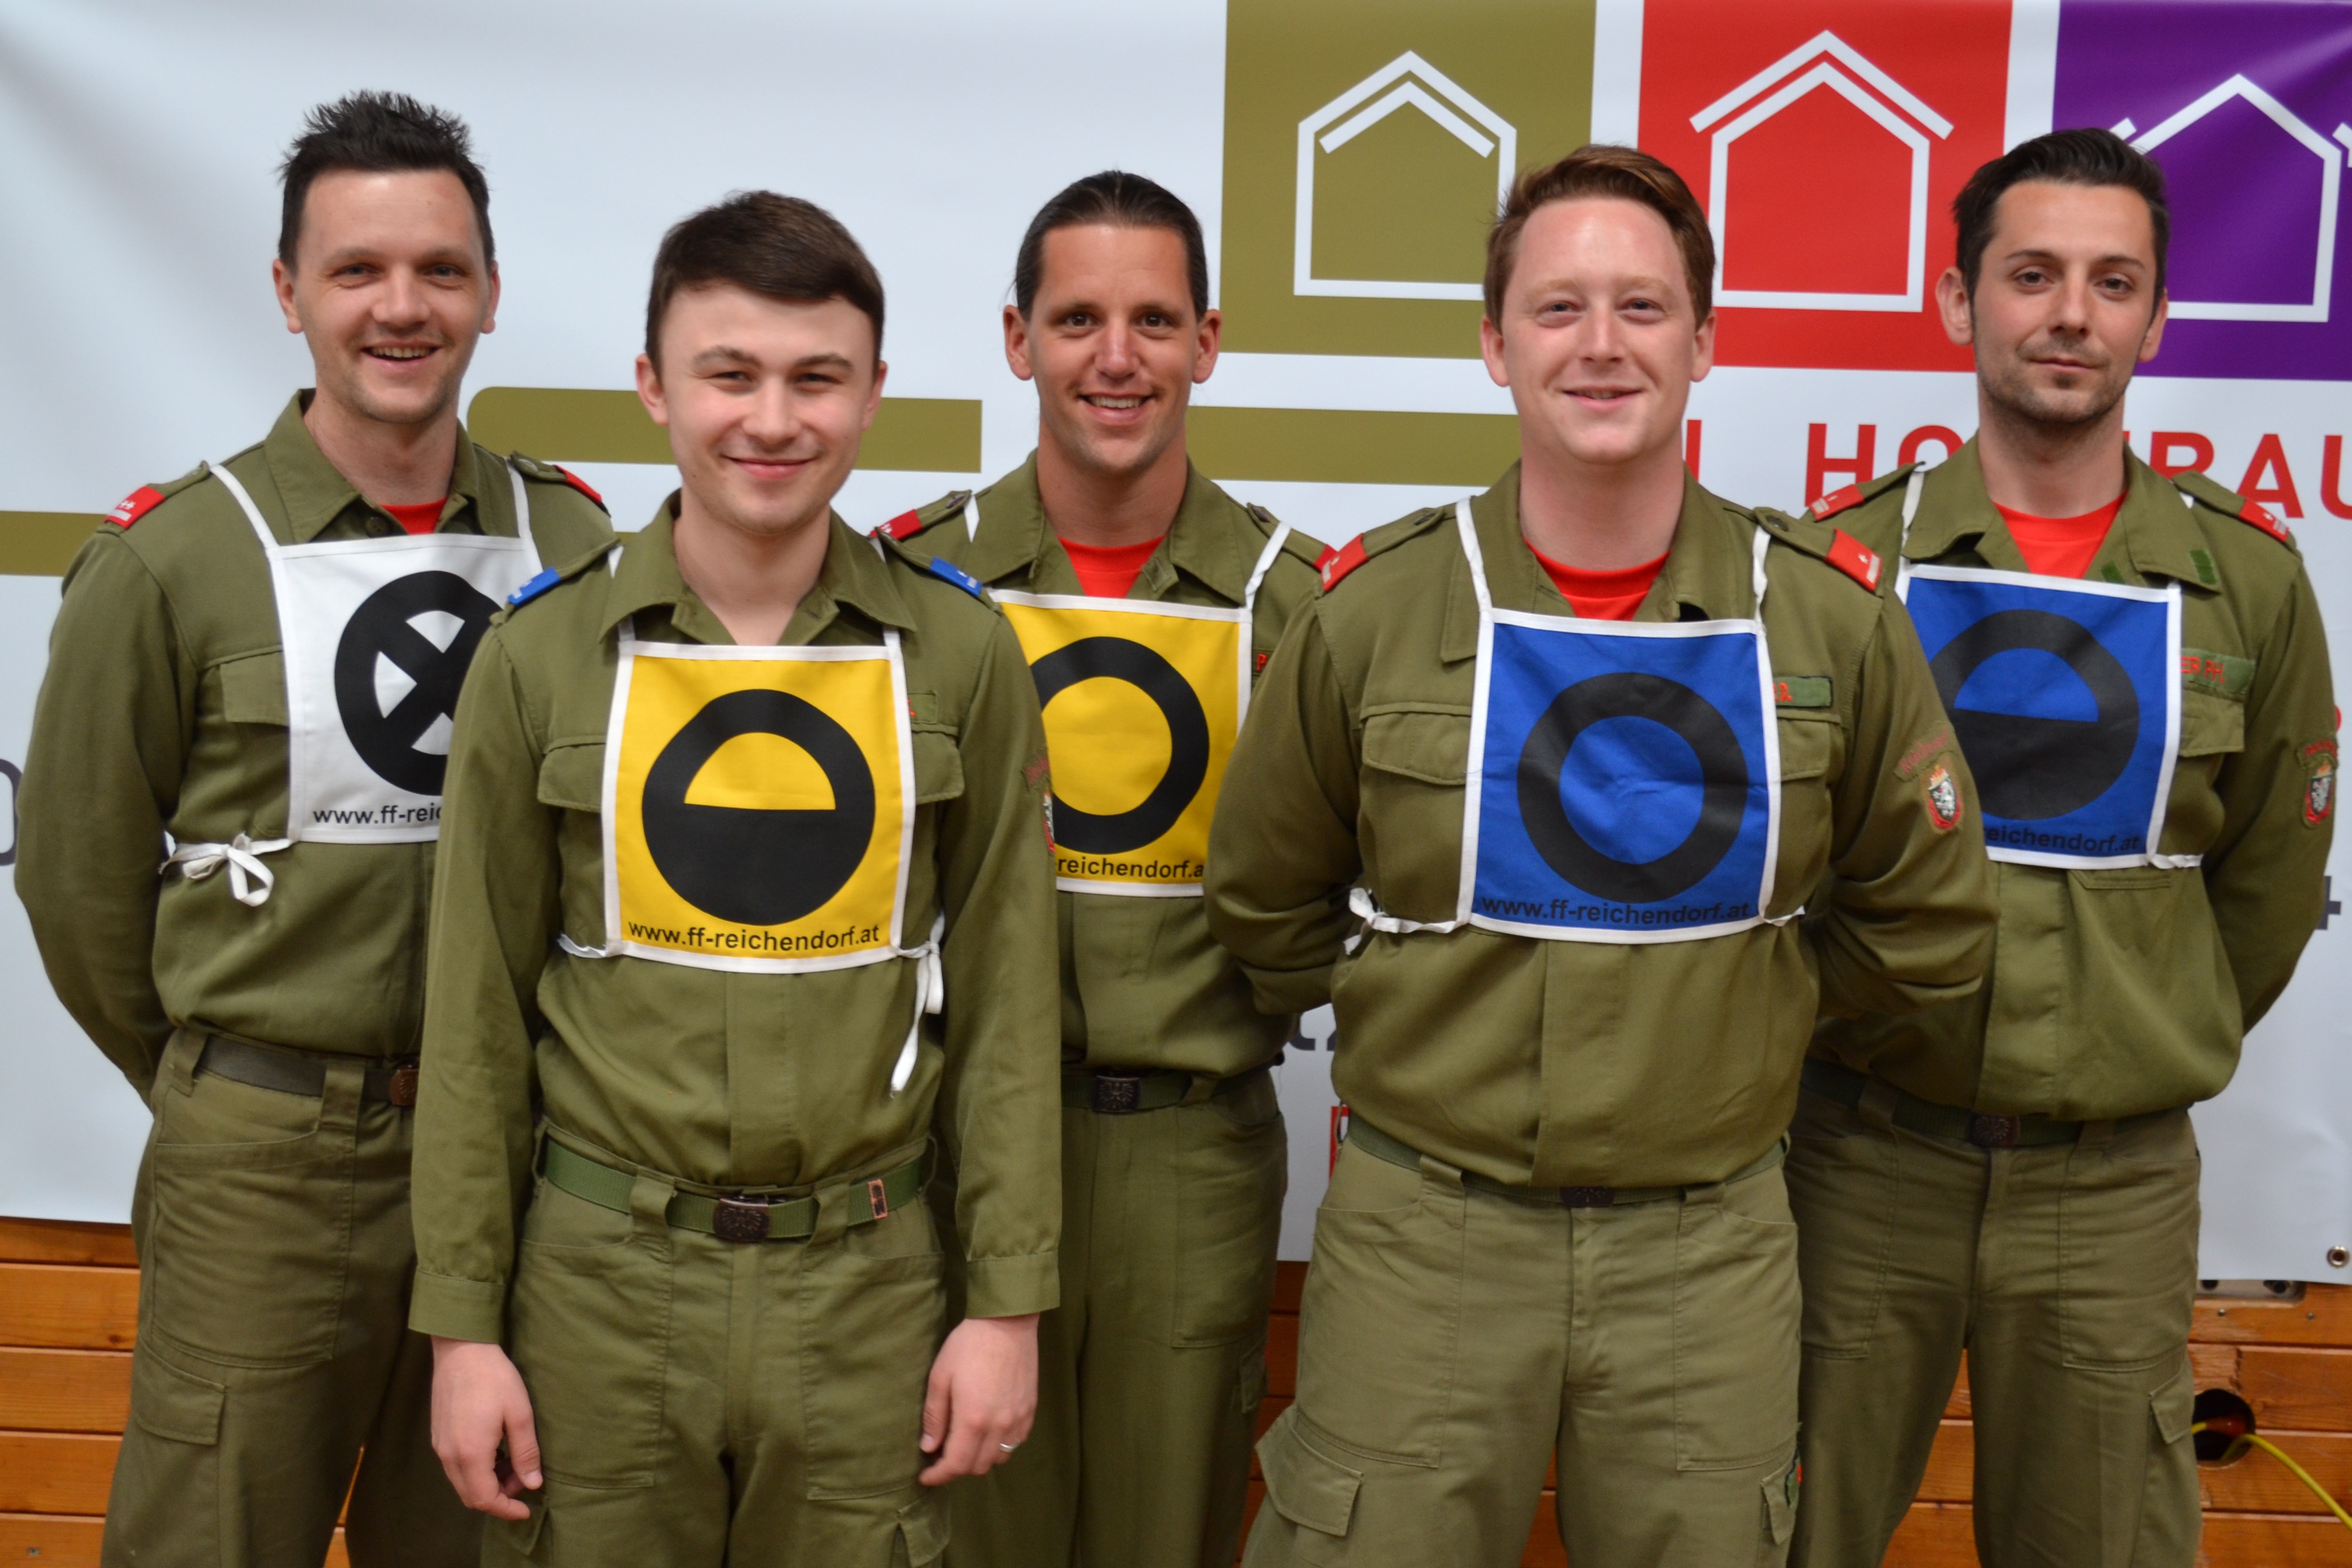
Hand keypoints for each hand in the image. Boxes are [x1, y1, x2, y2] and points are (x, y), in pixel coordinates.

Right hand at [430, 1337, 542, 1519]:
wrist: (461, 1349)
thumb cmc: (494, 1378)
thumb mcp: (520, 1414)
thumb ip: (526, 1452)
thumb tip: (532, 1484)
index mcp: (470, 1454)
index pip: (484, 1499)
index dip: (506, 1509)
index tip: (526, 1509)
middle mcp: (449, 1456)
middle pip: (471, 1496)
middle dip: (499, 1497)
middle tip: (524, 1480)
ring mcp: (440, 1447)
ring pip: (463, 1483)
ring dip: (488, 1483)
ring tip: (514, 1464)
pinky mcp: (438, 1437)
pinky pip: (456, 1467)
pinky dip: (477, 1470)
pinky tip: (497, 1452)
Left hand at [917, 1313, 1038, 1484]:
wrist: (1006, 1323)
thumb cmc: (968, 1346)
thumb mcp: (940, 1377)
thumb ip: (934, 1417)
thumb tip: (929, 1447)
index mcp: (973, 1419)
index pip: (955, 1465)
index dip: (938, 1476)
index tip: (925, 1476)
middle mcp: (998, 1426)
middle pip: (977, 1467)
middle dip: (956, 1469)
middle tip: (941, 1458)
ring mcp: (1017, 1419)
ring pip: (998, 1458)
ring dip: (978, 1460)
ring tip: (964, 1446)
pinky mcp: (1030, 1410)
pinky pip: (1015, 1443)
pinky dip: (999, 1447)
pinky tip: (988, 1433)